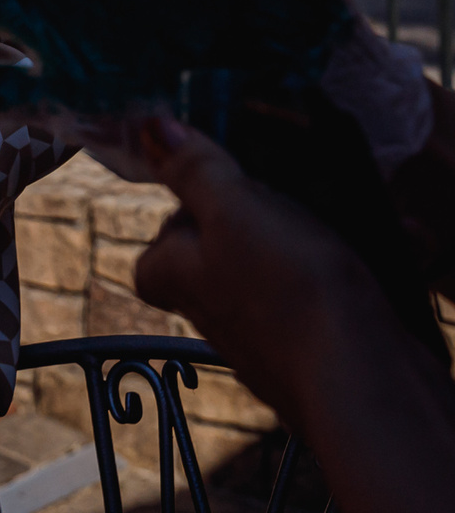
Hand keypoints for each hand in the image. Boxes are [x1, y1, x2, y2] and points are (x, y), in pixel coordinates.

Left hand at [132, 115, 361, 431]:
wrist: (365, 383)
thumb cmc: (287, 290)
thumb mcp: (234, 210)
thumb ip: (194, 172)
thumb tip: (148, 129)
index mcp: (176, 279)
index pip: (154, 256)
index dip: (181, 221)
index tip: (217, 198)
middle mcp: (212, 317)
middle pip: (214, 264)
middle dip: (248, 229)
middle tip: (284, 208)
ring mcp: (263, 344)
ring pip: (269, 285)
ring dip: (299, 254)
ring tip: (330, 236)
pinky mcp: (314, 359)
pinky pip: (315, 308)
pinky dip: (334, 285)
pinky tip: (363, 269)